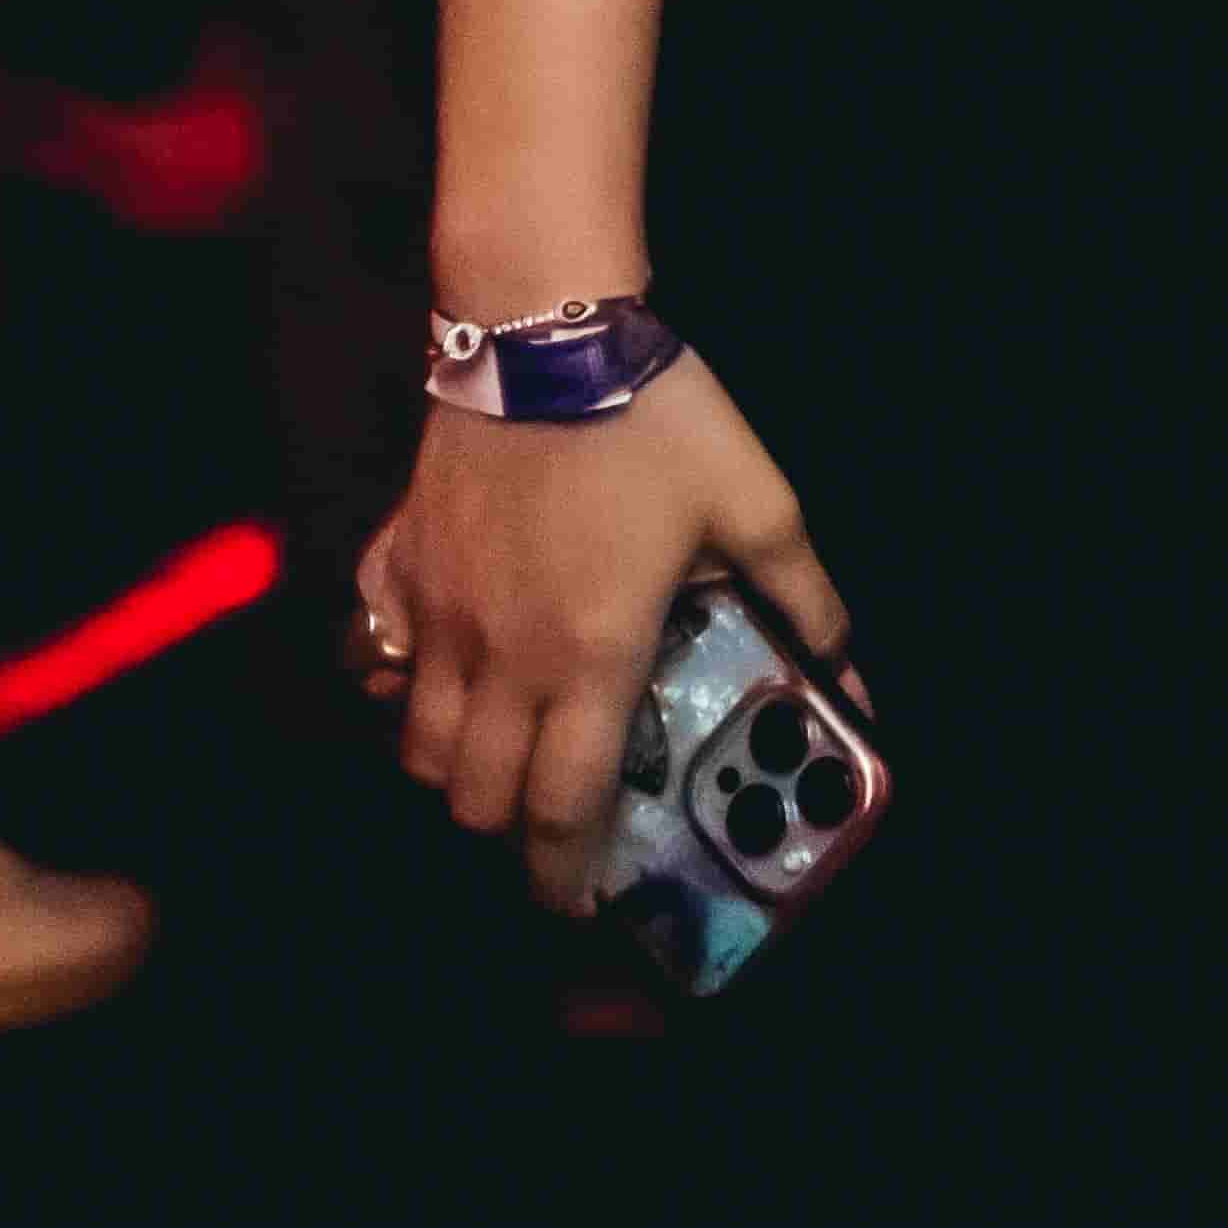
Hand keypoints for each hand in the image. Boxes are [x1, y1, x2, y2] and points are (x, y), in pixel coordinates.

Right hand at [357, 351, 844, 919]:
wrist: (543, 323)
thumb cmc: (654, 415)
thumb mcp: (755, 500)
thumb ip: (804, 593)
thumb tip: (853, 669)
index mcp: (588, 658)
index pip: (562, 809)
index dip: (565, 878)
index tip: (579, 904)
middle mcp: (500, 659)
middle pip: (474, 802)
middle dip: (509, 834)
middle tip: (548, 820)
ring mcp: (435, 617)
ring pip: (416, 749)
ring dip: (454, 772)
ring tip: (500, 753)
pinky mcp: (397, 569)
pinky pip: (374, 661)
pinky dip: (397, 688)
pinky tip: (436, 670)